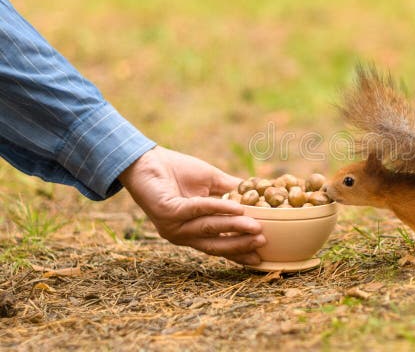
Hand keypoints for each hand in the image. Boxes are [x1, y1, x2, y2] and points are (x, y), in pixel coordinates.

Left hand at [119, 146, 265, 264]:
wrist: (146, 160)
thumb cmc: (177, 171)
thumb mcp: (211, 183)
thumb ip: (231, 192)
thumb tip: (259, 194)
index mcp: (191, 231)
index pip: (218, 247)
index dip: (239, 253)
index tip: (260, 258)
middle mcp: (182, 234)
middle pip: (215, 245)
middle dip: (240, 245)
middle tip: (263, 242)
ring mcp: (173, 225)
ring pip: (210, 229)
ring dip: (235, 228)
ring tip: (257, 227)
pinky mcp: (167, 211)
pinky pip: (198, 210)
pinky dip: (219, 209)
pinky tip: (238, 207)